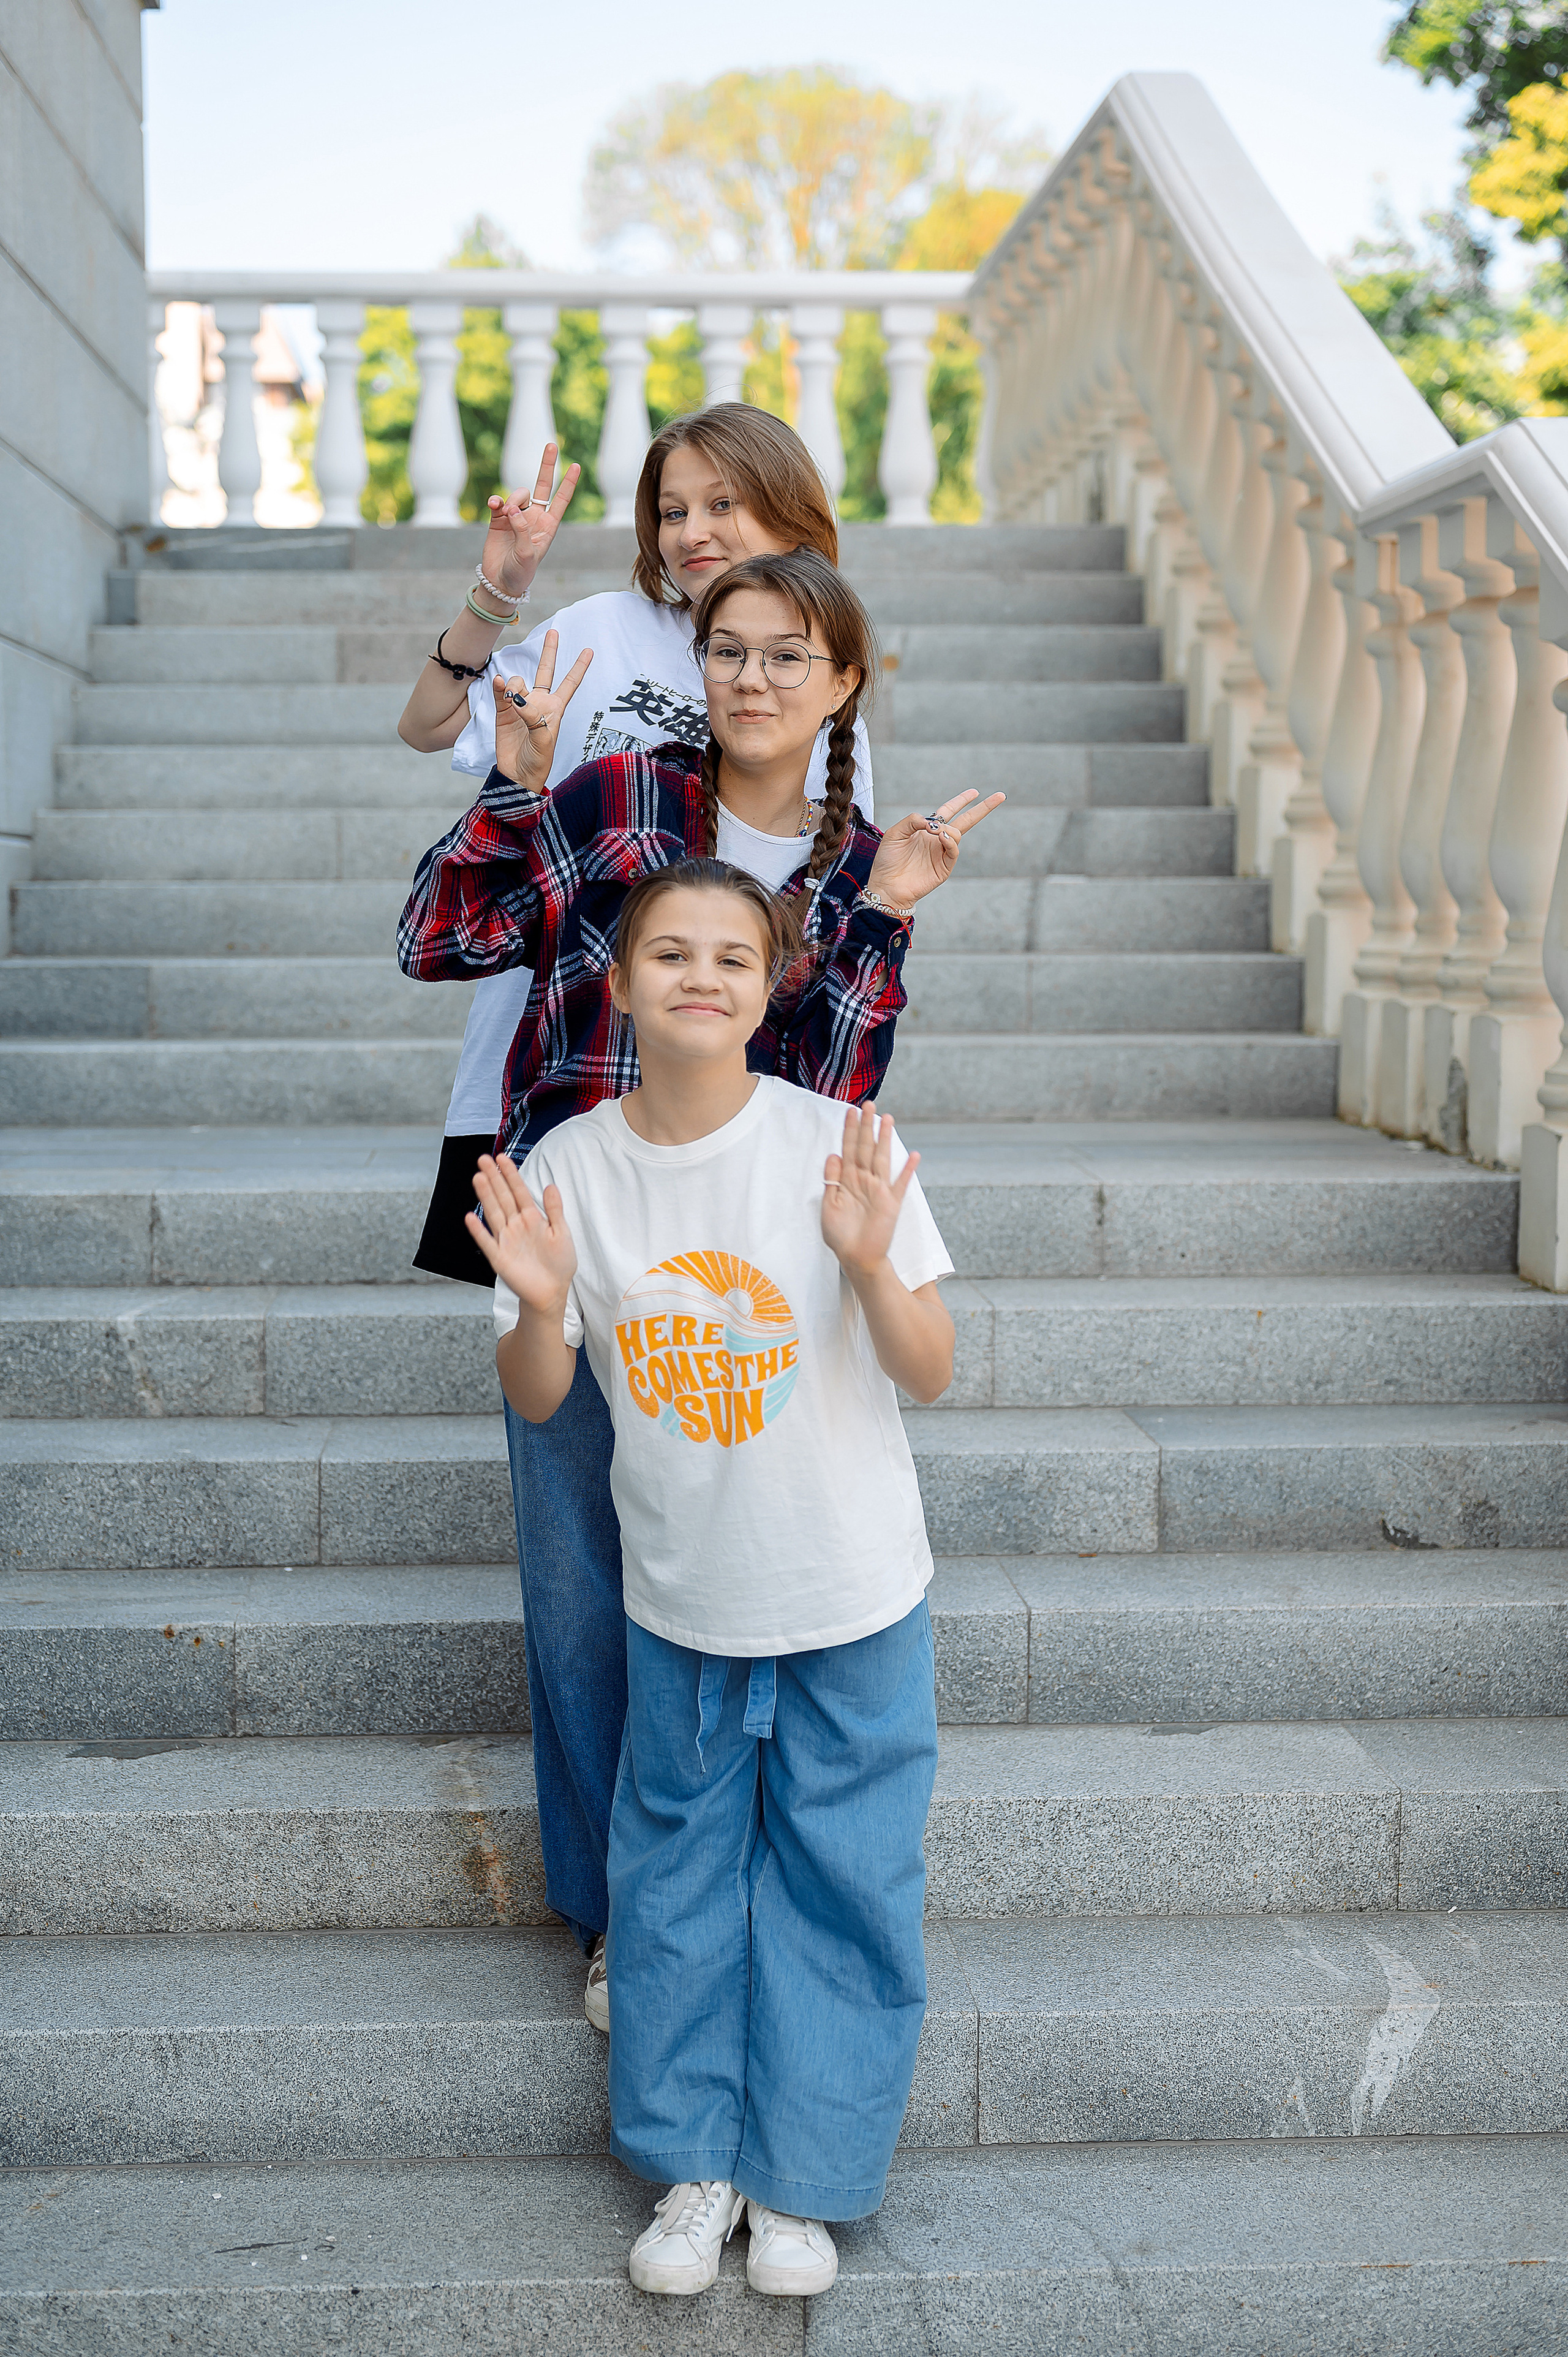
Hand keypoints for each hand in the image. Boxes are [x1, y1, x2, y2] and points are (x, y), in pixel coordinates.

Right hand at [465, 1153, 577, 1312]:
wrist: (553, 1292)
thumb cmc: (559, 1263)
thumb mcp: (562, 1233)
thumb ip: (555, 1210)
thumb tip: (551, 1185)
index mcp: (532, 1218)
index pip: (519, 1191)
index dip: (510, 1174)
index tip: (502, 1157)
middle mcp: (516, 1225)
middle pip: (503, 1197)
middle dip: (494, 1178)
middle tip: (483, 1159)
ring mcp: (506, 1240)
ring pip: (494, 1213)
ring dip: (486, 1196)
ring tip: (478, 1177)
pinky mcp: (499, 1258)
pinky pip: (487, 1242)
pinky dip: (478, 1231)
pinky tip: (470, 1217)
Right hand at [480, 445, 581, 599]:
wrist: (500, 582)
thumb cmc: (520, 573)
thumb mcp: (527, 554)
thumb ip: (522, 530)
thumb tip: (511, 508)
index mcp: (548, 526)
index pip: (561, 500)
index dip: (568, 483)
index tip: (576, 465)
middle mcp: (534, 518)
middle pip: (542, 486)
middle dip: (547, 466)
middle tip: (552, 445)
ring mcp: (516, 516)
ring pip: (518, 494)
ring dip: (513, 498)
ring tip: (506, 511)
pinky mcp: (498, 519)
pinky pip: (498, 501)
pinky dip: (496, 500)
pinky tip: (494, 505)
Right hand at [493, 632, 593, 792]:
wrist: (517, 775)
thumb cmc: (538, 761)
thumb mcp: (544, 741)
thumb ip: (534, 717)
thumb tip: (518, 699)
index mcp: (555, 709)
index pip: (569, 684)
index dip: (579, 667)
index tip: (589, 650)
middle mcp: (539, 703)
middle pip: (546, 671)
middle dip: (550, 652)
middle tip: (554, 631)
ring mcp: (520, 706)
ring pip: (518, 682)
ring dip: (514, 685)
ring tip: (512, 701)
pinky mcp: (503, 712)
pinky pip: (501, 692)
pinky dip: (499, 687)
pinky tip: (499, 686)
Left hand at [821, 1107, 918, 1277]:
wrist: (856, 1258)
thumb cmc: (840, 1235)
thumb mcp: (828, 1206)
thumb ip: (832, 1181)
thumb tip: (833, 1155)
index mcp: (847, 1180)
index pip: (848, 1149)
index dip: (849, 1131)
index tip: (849, 1111)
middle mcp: (864, 1181)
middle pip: (865, 1148)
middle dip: (866, 1126)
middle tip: (868, 1104)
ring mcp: (879, 1190)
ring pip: (882, 1158)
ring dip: (885, 1139)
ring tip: (888, 1118)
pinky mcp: (891, 1203)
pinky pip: (901, 1184)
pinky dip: (907, 1170)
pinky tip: (914, 1155)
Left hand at [864, 789, 1005, 909]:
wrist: (886, 886)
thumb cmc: (887, 860)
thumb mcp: (895, 833)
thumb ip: (912, 820)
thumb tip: (933, 821)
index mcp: (926, 830)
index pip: (948, 811)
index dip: (961, 801)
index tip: (975, 792)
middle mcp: (937, 840)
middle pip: (965, 821)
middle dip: (983, 809)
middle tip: (1000, 796)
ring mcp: (942, 854)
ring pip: (958, 834)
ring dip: (949, 829)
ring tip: (936, 832)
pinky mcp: (944, 868)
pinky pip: (953, 851)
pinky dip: (951, 841)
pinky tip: (942, 837)